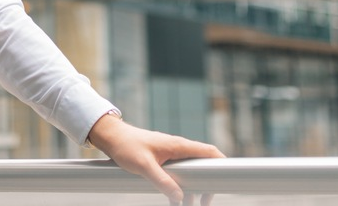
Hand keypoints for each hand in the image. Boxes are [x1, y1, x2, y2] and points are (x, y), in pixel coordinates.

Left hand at [87, 112, 224, 205]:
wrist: (111, 138)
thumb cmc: (126, 146)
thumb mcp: (144, 166)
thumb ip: (162, 181)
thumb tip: (179, 198)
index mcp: (178, 145)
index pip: (209, 151)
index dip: (222, 163)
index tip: (226, 180)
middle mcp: (178, 148)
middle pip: (202, 166)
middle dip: (206, 184)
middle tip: (205, 202)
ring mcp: (171, 154)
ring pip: (189, 173)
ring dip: (191, 189)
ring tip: (189, 205)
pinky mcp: (162, 160)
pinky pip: (177, 174)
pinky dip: (179, 187)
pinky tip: (175, 201)